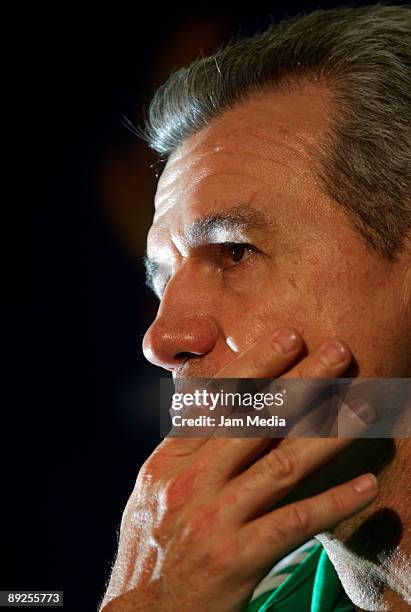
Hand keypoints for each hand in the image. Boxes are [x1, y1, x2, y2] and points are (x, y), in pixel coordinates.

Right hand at [100, 328, 377, 611]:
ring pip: (281, 465)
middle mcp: (192, 481)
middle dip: (301, 382)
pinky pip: (295, 523)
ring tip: (363, 406)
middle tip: (338, 351)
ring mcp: (214, 518)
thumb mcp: (156, 488)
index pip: (217, 401)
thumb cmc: (153, 545)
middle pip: (255, 421)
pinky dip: (333, 503)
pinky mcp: (237, 557)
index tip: (287, 337)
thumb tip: (217, 407)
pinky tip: (367, 486)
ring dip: (328, 432)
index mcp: (171, 459)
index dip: (255, 365)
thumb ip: (188, 449)